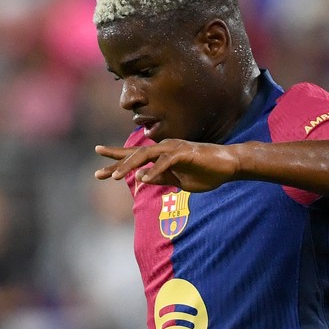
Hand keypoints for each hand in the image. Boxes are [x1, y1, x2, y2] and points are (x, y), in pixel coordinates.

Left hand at [94, 141, 241, 192]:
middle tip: (99, 174)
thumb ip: (161, 178)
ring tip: (117, 177)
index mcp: (162, 155)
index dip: (116, 161)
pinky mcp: (185, 153)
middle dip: (116, 164)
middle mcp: (164, 148)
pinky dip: (155, 170)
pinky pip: (166, 162)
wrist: (229, 165)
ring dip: (130, 166)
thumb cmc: (205, 172)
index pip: (135, 157)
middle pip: (135, 155)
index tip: (99, 169)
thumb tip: (142, 180)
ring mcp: (174, 149)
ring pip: (147, 156)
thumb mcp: (179, 180)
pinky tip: (144, 179)